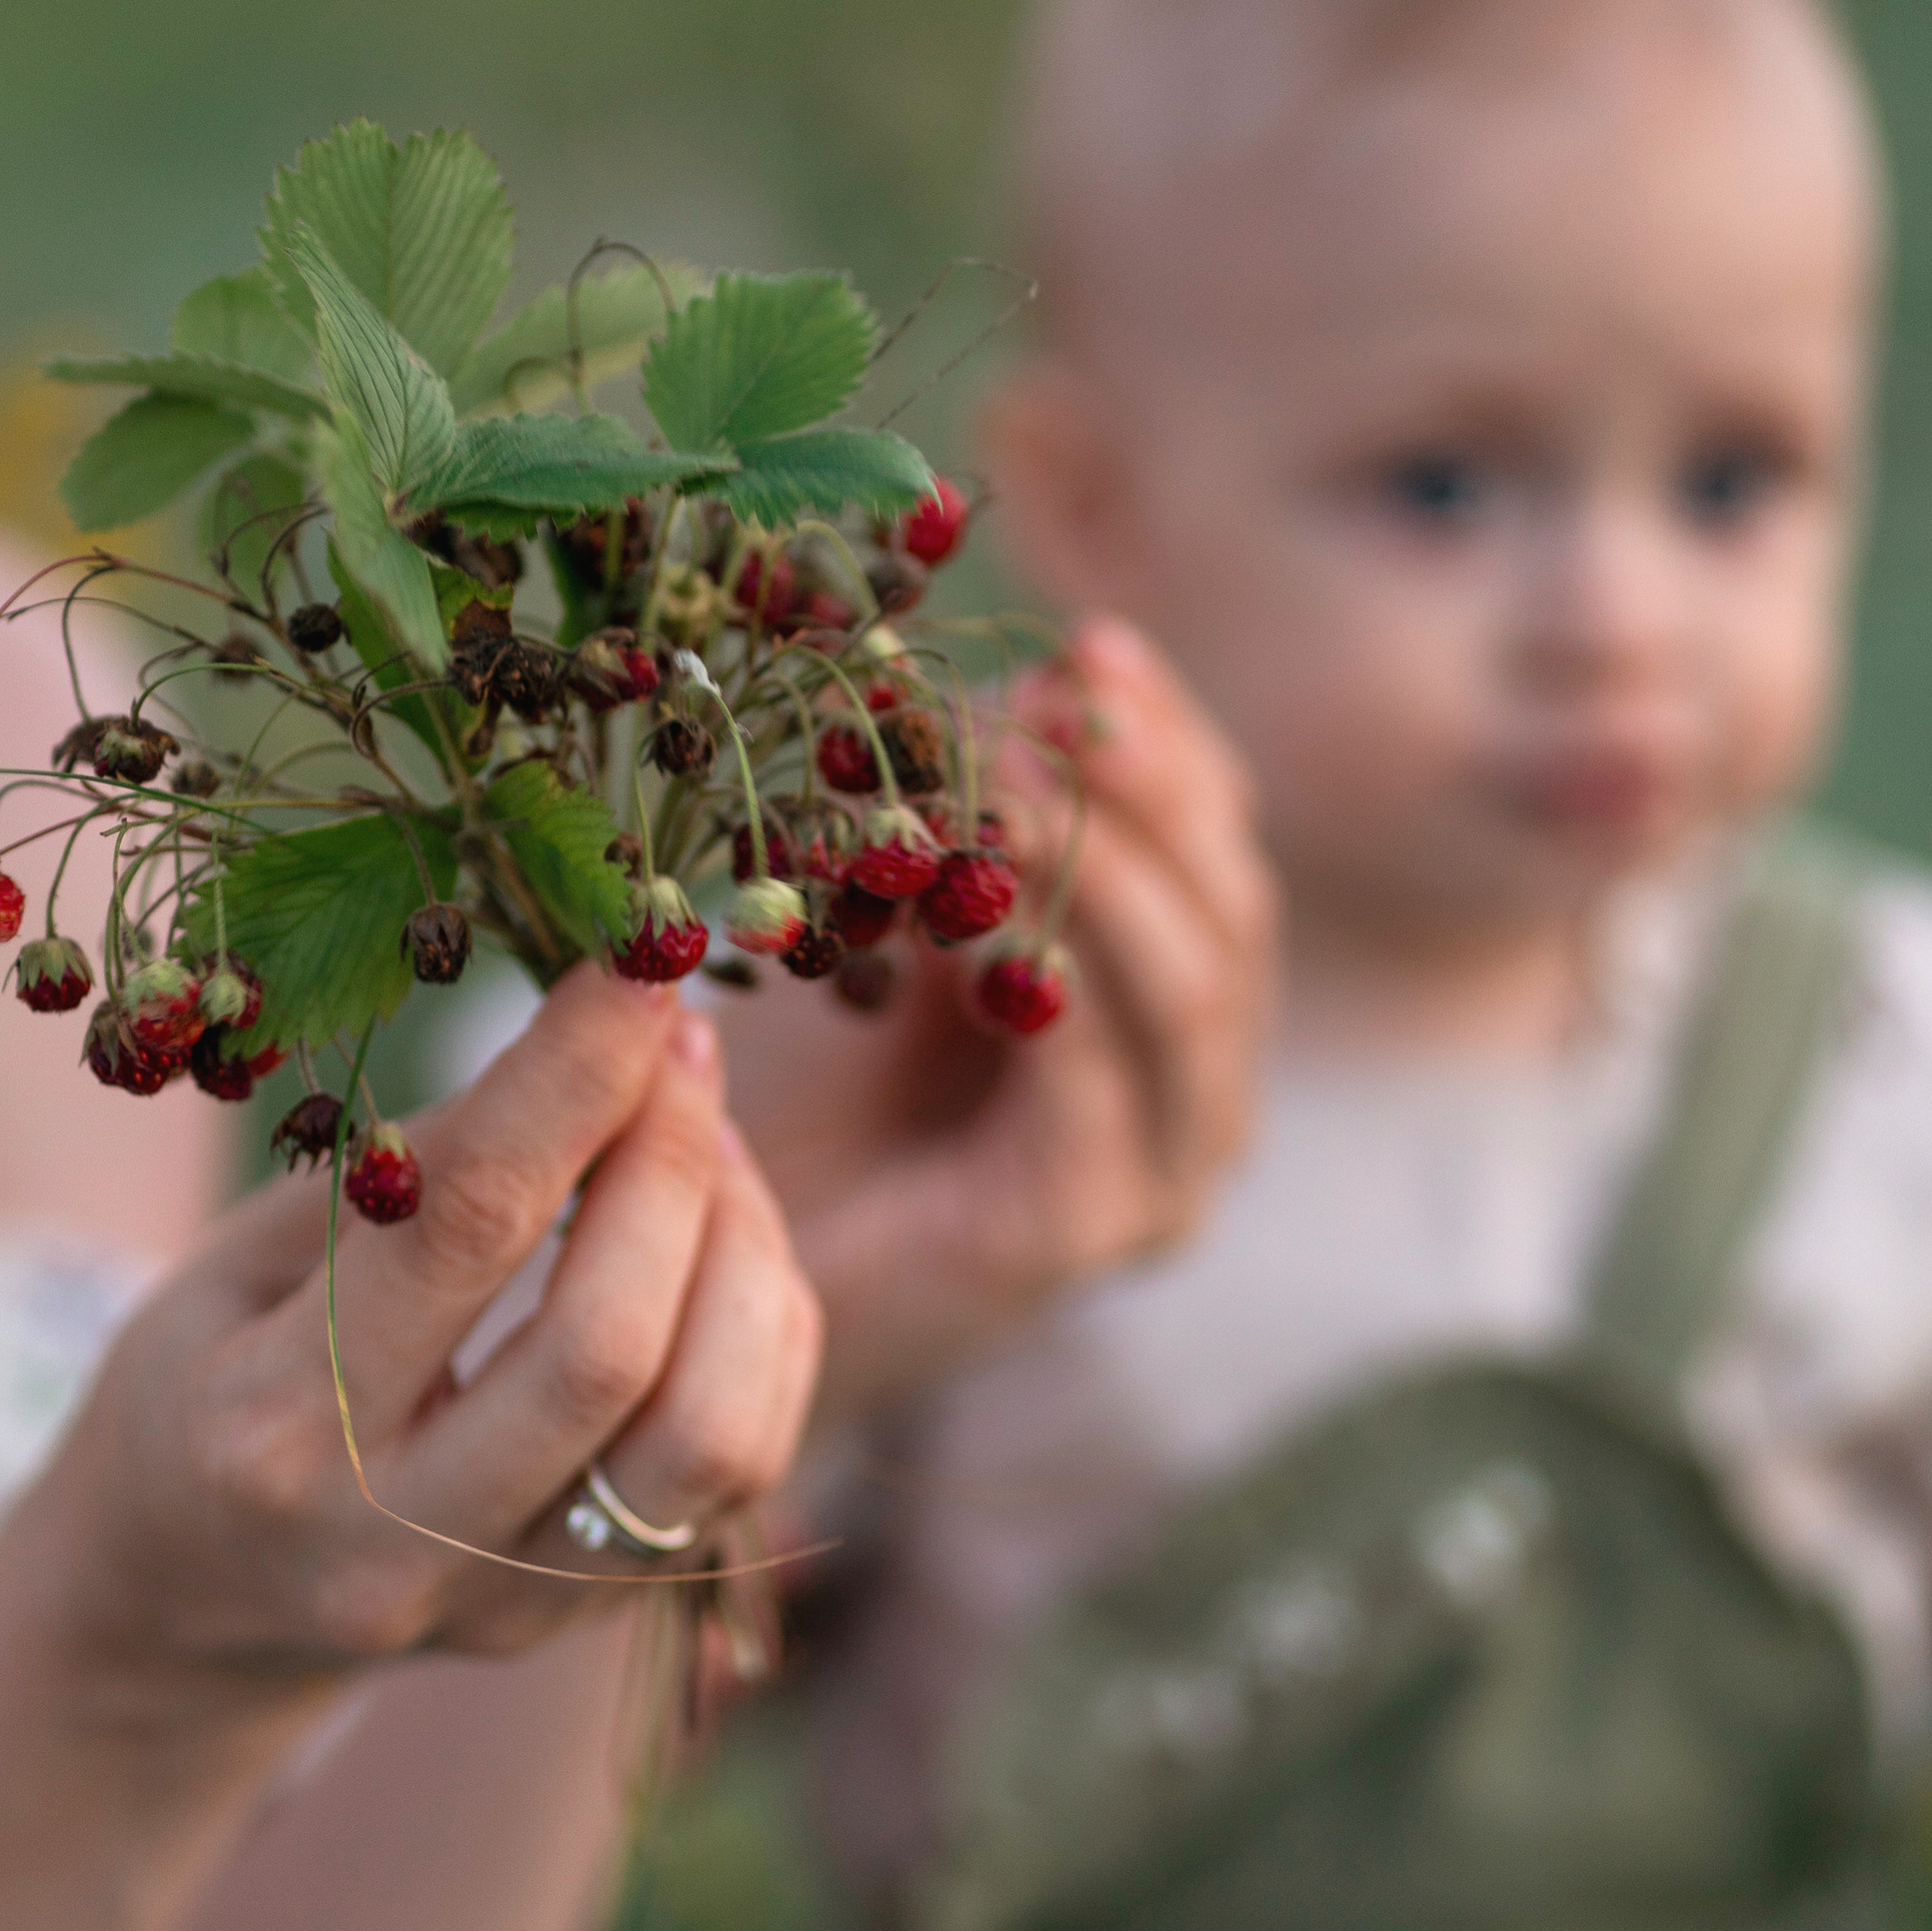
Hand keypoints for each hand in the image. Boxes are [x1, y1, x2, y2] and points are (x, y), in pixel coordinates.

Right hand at [6, 973, 824, 1742]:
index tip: (641, 961)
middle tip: (681, 1043)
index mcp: (267, 1425)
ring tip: (707, 1148)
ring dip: (745, 1256)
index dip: (573, 1077)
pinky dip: (760, 1334)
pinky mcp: (583, 1621)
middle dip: (672, 1159)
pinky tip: (718, 1248)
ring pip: (709, 1435)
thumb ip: (402, 1175)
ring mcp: (501, 1605)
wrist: (178, 1611)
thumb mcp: (233, 1264)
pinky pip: (736, 1472)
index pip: (464, 1228)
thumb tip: (583, 1048)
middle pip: (607, 1344)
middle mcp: (390, 1539)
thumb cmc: (194, 1390)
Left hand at [728, 614, 1276, 1427]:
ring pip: (1194, 989)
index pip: (1217, 855)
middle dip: (1156, 786)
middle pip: (1231, 911)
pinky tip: (971, 894)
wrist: (700, 1285)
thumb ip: (965, 836)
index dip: (1171, 744)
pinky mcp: (1080, 1232)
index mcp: (1169, 1021)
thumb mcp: (896, 931)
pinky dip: (1050, 969)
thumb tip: (1007, 685)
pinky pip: (1098, 1075)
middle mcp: (1194, 1102)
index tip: (1092, 645)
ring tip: (1010, 771)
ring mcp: (1157, 1176)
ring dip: (1109, 862)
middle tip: (1064, 693)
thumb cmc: (787, 1100)